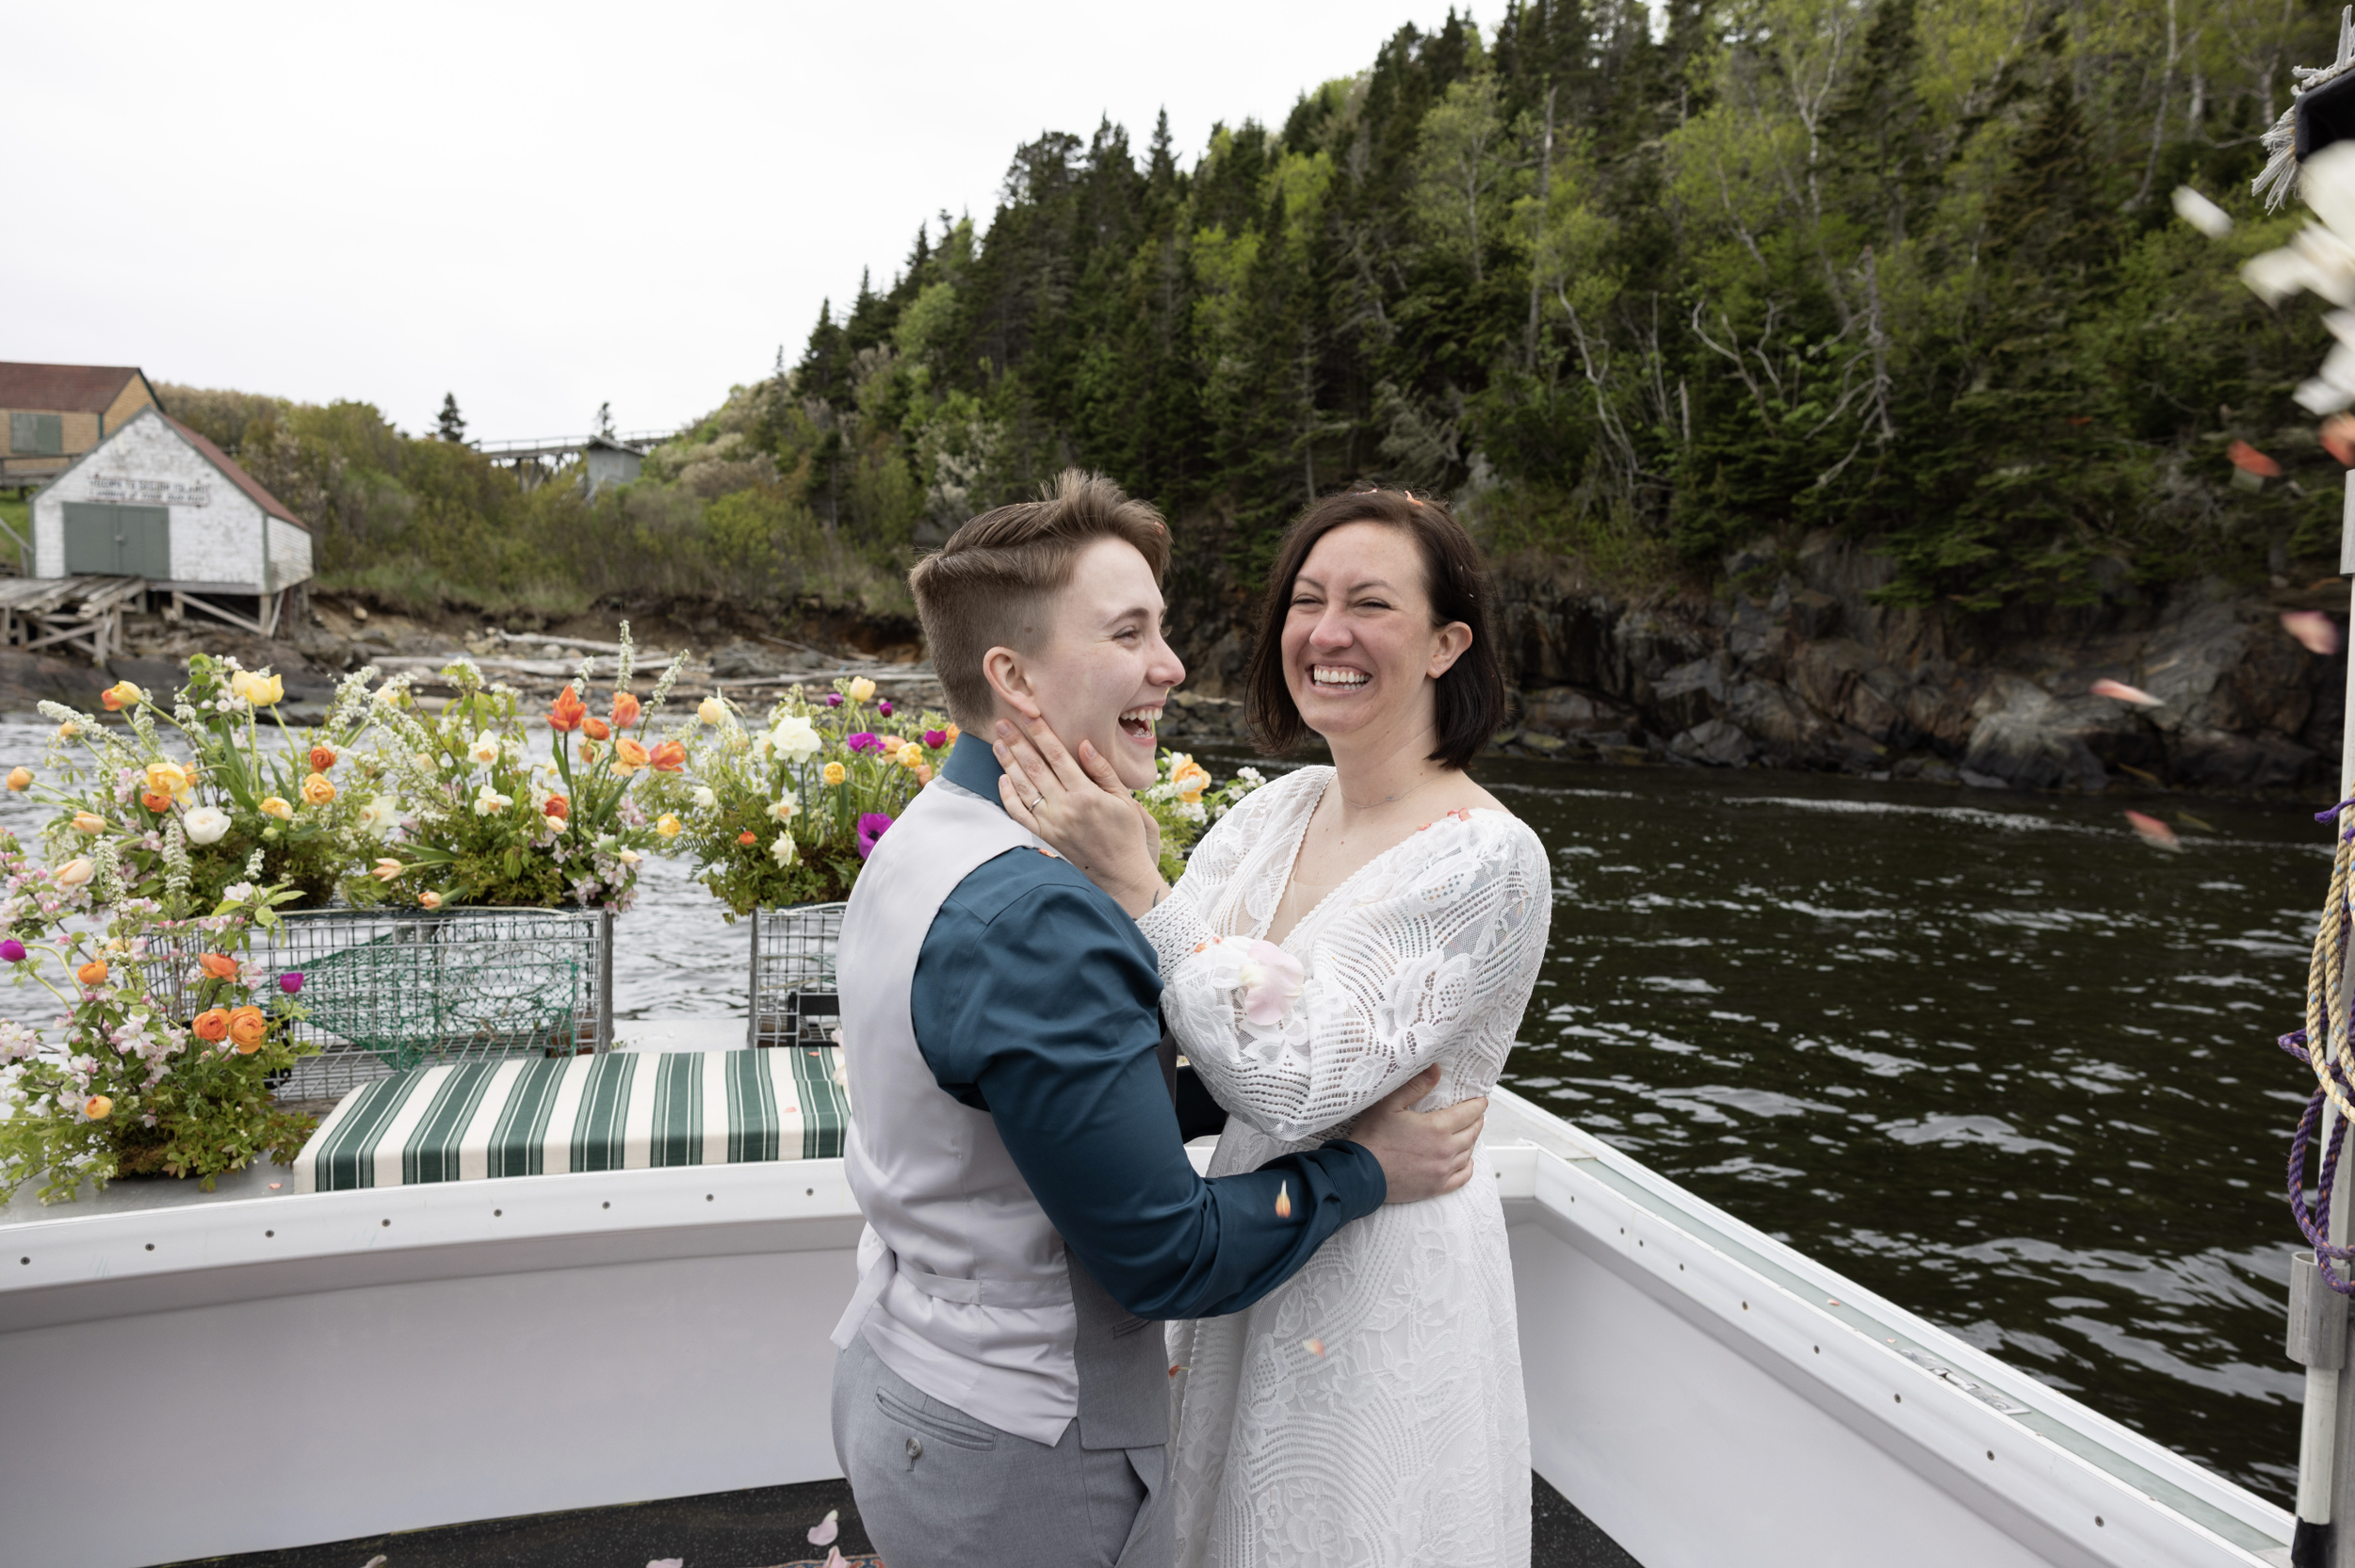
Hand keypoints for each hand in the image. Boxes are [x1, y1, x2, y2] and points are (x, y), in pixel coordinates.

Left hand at [996, 716, 1167, 915]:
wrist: (1121, 875)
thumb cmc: (1126, 835)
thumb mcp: (1124, 799)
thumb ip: (1102, 771)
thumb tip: (1084, 744)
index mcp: (1086, 794)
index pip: (1058, 756)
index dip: (1041, 733)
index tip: (1029, 715)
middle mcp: (1065, 807)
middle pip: (1035, 768)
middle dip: (1017, 742)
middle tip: (1002, 723)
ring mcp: (1052, 824)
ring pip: (1023, 788)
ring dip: (1008, 764)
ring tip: (997, 744)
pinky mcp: (1045, 838)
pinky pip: (1019, 815)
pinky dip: (1008, 796)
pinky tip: (1003, 779)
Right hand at [1348, 1066, 1484, 1203]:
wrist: (1361, 1174)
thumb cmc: (1373, 1138)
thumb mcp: (1390, 1104)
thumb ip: (1415, 1086)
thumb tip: (1436, 1070)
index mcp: (1437, 1128)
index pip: (1468, 1113)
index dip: (1477, 1105)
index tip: (1482, 1100)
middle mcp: (1445, 1150)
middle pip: (1472, 1133)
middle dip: (1477, 1121)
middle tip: (1477, 1114)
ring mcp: (1442, 1170)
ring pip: (1468, 1153)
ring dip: (1472, 1141)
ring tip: (1470, 1133)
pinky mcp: (1436, 1187)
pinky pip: (1462, 1177)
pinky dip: (1468, 1167)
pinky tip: (1466, 1161)